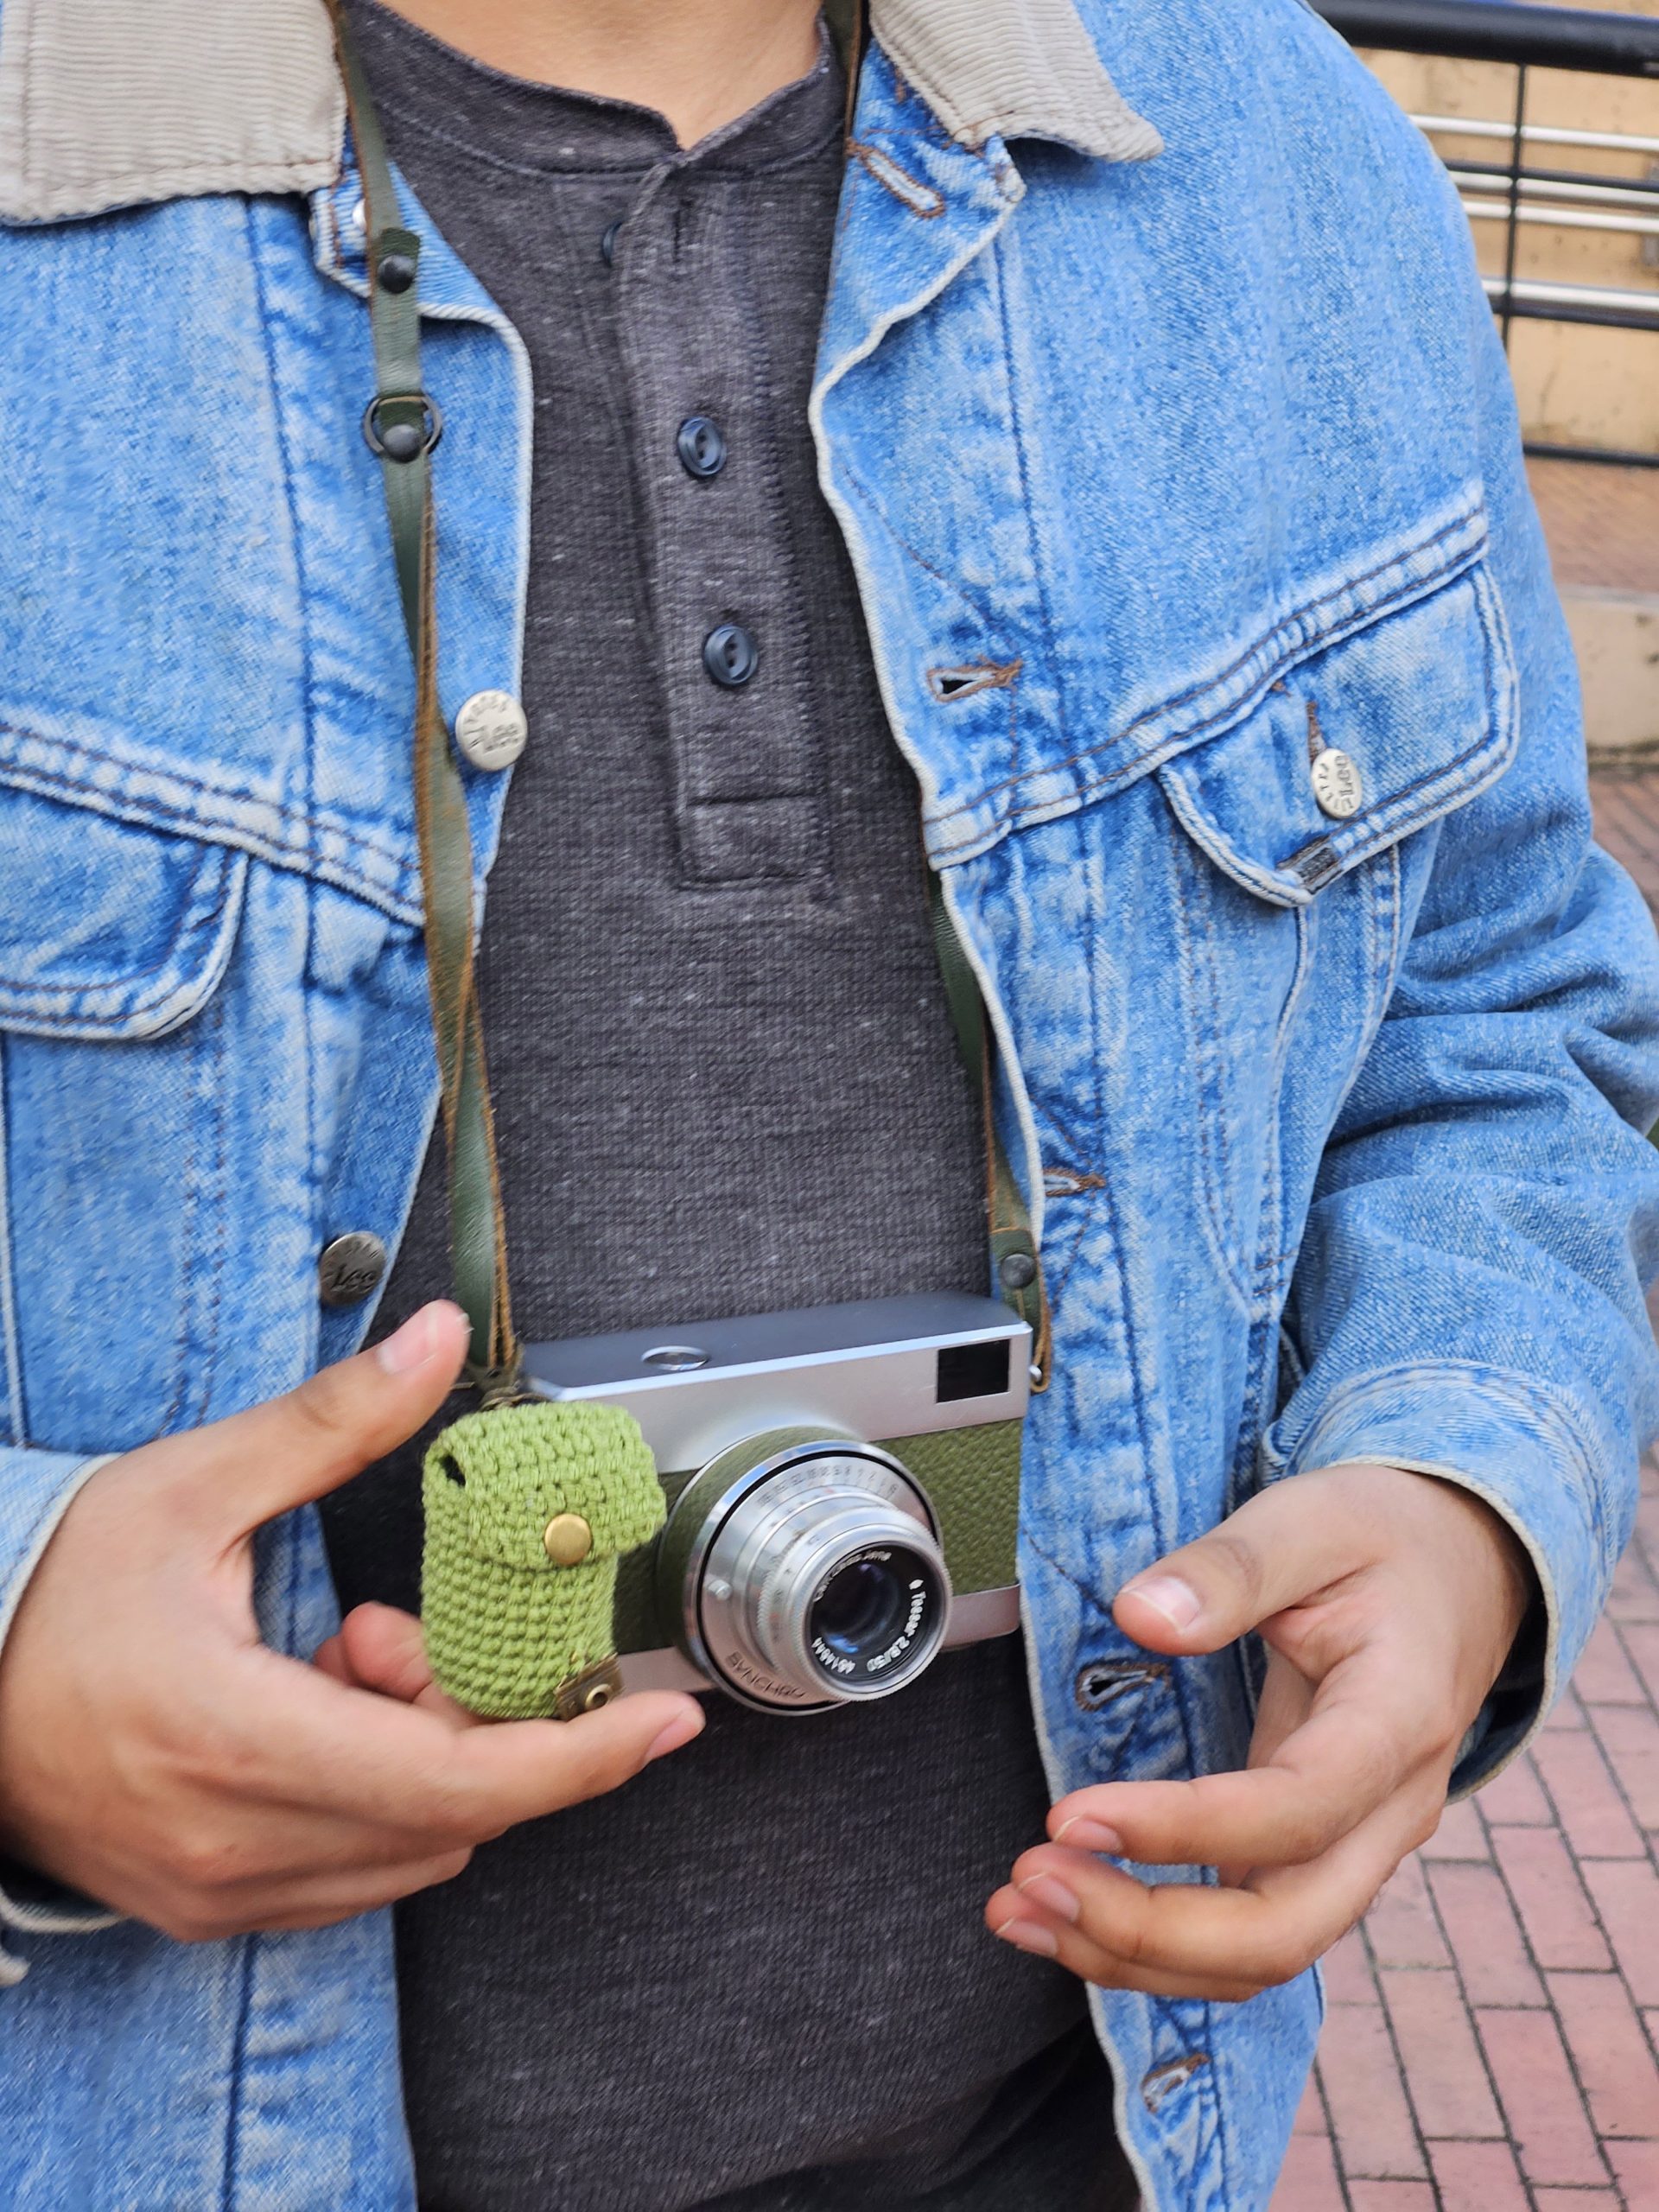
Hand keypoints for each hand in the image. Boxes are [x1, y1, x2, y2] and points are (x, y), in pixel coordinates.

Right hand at [0, 1302, 703, 1941]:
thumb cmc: (48, 1591)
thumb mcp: (194, 1483)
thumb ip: (335, 1419)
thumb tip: (440, 1339)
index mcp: (234, 1738)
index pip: (455, 1781)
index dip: (577, 1756)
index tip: (663, 1723)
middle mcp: (234, 1841)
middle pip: (449, 1811)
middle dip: (470, 1713)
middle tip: (393, 1631)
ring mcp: (220, 1890)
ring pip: (411, 1846)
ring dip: (421, 1754)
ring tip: (335, 1663)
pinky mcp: (209, 1907)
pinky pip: (356, 1871)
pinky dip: (378, 1795)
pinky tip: (313, 1716)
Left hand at [986, 1463, 1530, 2000]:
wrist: (1461, 1568)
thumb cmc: (1386, 1539)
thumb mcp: (1313, 1519)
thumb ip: (1230, 1568)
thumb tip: (1139, 1615)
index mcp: (1397, 1721)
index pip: (1295, 1811)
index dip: (1181, 1830)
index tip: (1071, 1817)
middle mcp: (1389, 1811)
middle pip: (1283, 1930)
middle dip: (1147, 1930)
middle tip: (1033, 1883)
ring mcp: (1358, 1845)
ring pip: (1262, 1954)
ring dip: (1135, 1954)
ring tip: (1021, 1911)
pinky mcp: (1316, 1854)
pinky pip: (1246, 1932)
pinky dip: (1156, 1944)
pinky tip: (1070, 1915)